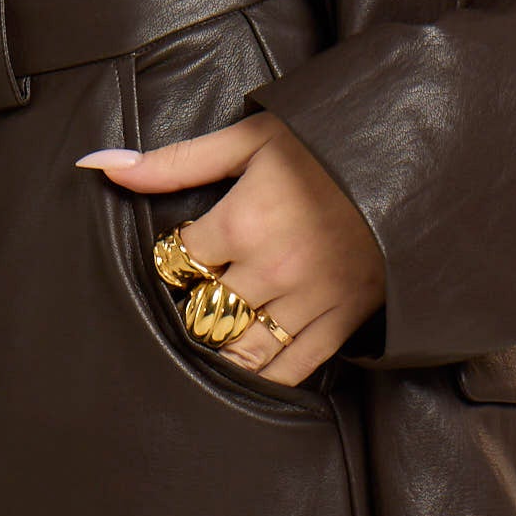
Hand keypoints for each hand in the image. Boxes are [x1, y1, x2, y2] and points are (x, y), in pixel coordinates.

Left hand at [77, 113, 383, 386]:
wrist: (411, 159)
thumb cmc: (326, 143)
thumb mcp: (249, 139)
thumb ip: (176, 161)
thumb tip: (103, 167)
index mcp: (241, 222)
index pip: (178, 261)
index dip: (174, 256)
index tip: (184, 250)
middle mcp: (270, 270)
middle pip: (204, 310)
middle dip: (196, 303)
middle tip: (200, 294)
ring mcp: (308, 300)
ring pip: (241, 349)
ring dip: (222, 345)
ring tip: (219, 330)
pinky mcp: (343, 319)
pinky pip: (294, 367)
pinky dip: (265, 376)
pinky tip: (248, 371)